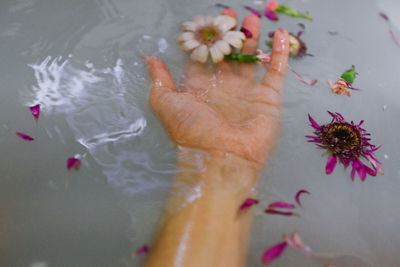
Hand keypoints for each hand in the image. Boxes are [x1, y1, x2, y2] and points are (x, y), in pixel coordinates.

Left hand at [145, 9, 289, 168]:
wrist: (223, 157)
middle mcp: (223, 88)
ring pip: (250, 59)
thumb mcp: (166, 103)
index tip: (202, 22)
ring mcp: (246, 92)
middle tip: (227, 15)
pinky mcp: (267, 98)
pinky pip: (276, 71)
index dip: (201, 41)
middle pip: (225, 55)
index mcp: (200, 88)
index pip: (200, 59)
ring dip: (250, 39)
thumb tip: (149, 58)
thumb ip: (159, 79)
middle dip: (226, 35)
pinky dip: (279, 53)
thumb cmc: (192, 130)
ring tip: (249, 19)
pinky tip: (278, 33)